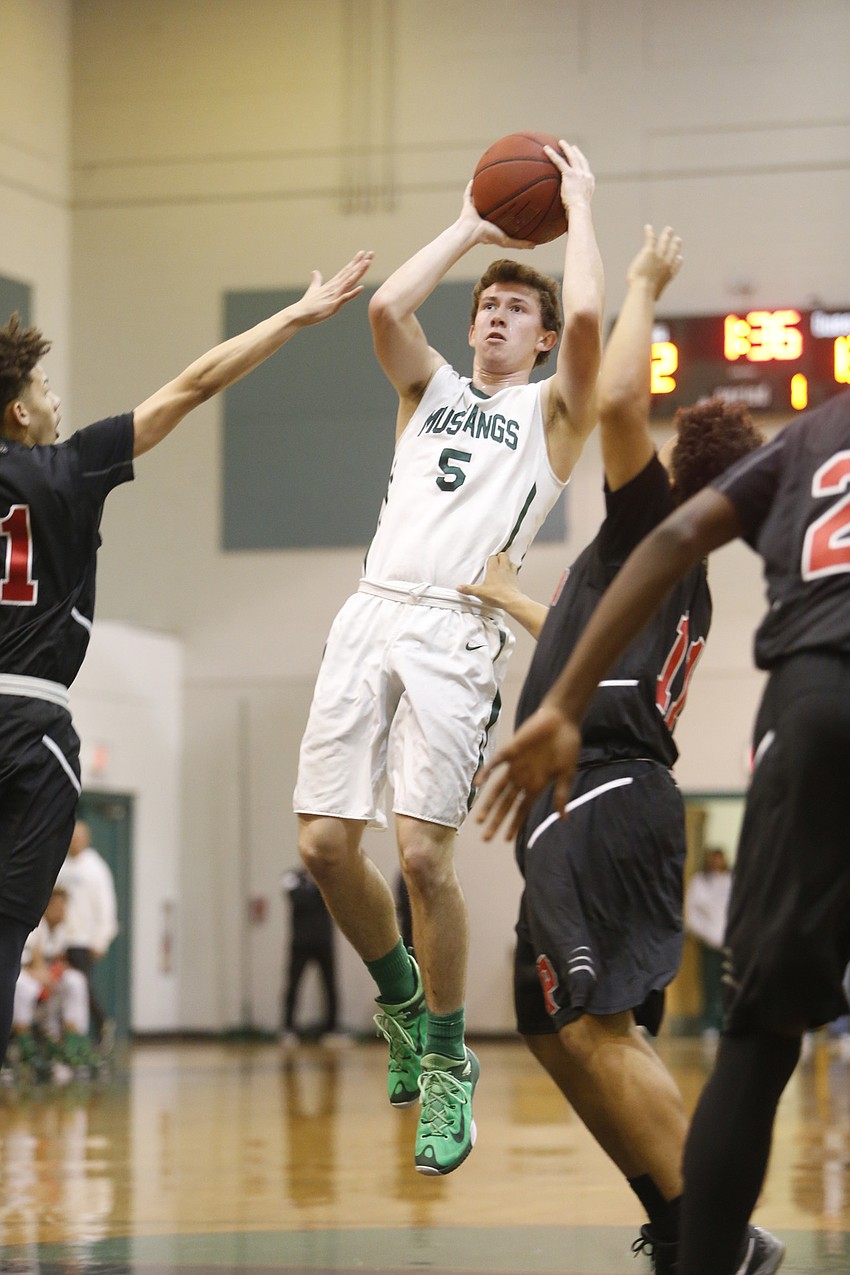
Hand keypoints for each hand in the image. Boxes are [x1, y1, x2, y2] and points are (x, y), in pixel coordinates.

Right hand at [293, 250, 373, 325]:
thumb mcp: (313, 290)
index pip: (346, 271)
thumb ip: (316, 281)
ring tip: (368, 262)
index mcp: (332, 284)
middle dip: (361, 263)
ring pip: (349, 281)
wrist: (299, 314)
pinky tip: (361, 288)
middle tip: (371, 253)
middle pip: (350, 273)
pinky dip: (353, 293)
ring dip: (359, 272)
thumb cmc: (307, 305)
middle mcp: (335, 287)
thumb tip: (315, 271)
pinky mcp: (333, 306)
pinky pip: (344, 298)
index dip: (355, 262)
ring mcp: (334, 296)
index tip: (363, 253)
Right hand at [457, 552, 519, 608]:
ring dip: (508, 562)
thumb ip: (468, 589)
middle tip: (496, 560)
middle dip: (500, 556)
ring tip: (504, 566)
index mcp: (493, 569)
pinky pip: (516, 571)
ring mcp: (511, 573)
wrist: (511, 600)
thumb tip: (459, 587)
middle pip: (503, 555)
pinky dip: (513, 571)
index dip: (490, 559)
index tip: (488, 562)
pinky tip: (510, 576)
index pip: (492, 557)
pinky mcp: (516, 579)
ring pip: (511, 561)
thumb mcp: (479, 592)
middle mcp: (503, 568)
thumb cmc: (496, 595)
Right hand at [459, 181, 537, 250]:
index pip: (503, 217)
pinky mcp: (467, 205)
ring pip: (481, 199)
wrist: (471, 232)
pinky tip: (475, 178)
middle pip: (493, 206)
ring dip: (485, 192)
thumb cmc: (488, 236)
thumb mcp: (507, 240)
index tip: (519, 205)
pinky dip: (471, 187)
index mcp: (493, 224)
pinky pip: (468, 194)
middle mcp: (484, 216)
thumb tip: (535, 246)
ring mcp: (475, 210)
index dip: (510, 211)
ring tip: (492, 181)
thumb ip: (519, 244)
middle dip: (499, 199)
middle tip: (509, 189)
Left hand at [474, 702, 580, 840]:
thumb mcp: (567, 774)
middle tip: (485, 838)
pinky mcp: (511, 750)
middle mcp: (523, 778)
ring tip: (478, 820)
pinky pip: (495, 764)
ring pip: (497, 789)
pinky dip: (486, 774)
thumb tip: (564, 818)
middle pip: (506, 804)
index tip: (506, 840)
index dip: (514, 824)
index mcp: (537, 785)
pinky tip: (477, 785)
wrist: (562, 720)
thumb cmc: (567, 746)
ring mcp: (515, 765)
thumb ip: (561, 795)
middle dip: (496, 821)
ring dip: (488, 804)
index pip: (521, 810)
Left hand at [543, 140, 594, 214]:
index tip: (579, 159)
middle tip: (572, 147)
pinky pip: (559, 161)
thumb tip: (566, 215)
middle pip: (581, 160)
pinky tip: (546, 149)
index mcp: (589, 183)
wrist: (580, 210)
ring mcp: (578, 174)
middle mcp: (586, 176)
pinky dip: (552, 154)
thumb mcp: (578, 208)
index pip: (586, 170)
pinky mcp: (570, 174)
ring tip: (560, 142)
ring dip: (566, 148)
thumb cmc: (578, 214)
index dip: (582, 163)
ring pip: (572, 157)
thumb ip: (573, 206)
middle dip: (576, 152)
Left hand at [626, 225, 682, 298]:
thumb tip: (652, 304)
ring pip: (664, 242)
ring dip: (666, 235)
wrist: (643, 291)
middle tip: (677, 239)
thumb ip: (654, 296)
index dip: (678, 261)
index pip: (675, 267)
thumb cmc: (646, 297)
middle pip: (673, 252)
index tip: (680, 258)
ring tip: (668, 230)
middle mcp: (666, 264)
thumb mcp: (653, 297)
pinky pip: (650, 239)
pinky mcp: (649, 252)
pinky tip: (647, 227)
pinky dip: (649, 233)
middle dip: (675, 245)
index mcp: (668, 276)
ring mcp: (658, 257)